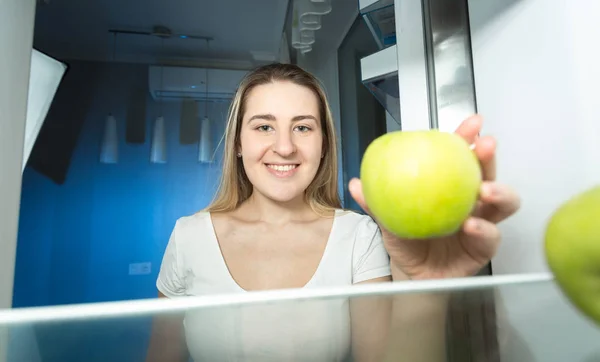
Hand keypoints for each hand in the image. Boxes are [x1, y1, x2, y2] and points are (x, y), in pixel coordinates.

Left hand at [349, 115, 520, 279]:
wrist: (412, 274)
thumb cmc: (407, 240)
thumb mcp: (388, 220)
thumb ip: (376, 202)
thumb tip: (356, 183)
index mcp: (450, 186)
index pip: (461, 157)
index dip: (468, 138)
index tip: (472, 123)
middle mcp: (471, 200)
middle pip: (487, 173)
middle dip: (489, 157)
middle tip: (485, 146)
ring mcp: (482, 221)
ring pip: (504, 202)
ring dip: (500, 192)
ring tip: (486, 190)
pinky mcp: (485, 246)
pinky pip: (490, 236)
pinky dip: (483, 229)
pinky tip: (471, 225)